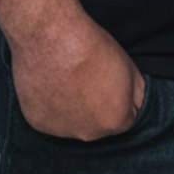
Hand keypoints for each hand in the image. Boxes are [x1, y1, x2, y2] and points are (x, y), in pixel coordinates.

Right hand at [8, 11, 143, 141]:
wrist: (53, 40)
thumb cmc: (93, 49)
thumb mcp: (130, 68)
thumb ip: (135, 93)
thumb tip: (134, 103)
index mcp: (114, 121)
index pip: (125, 116)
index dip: (118, 96)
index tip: (109, 80)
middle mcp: (88, 134)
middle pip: (98, 122)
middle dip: (96, 104)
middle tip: (88, 78)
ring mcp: (61, 131)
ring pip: (72, 121)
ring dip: (72, 106)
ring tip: (69, 79)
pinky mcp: (38, 123)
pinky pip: (50, 116)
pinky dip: (51, 104)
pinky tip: (52, 83)